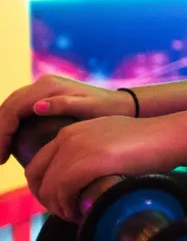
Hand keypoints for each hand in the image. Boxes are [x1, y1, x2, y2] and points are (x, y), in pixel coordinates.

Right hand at [0, 75, 135, 163]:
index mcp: (48, 87)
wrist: (121, 104)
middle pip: (7, 107)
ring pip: (10, 107)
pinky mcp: (45, 96)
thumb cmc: (106, 109)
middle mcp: (42, 84)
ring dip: (1, 129)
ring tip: (1, 153)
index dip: (2, 133)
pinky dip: (10, 124)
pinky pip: (19, 109)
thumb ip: (64, 105)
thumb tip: (37, 107)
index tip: (1, 156)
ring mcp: (43, 89)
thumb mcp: (88, 108)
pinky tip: (10, 142)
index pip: (13, 110)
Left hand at [25, 115, 184, 221]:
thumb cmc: (145, 143)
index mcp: (70, 131)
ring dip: (59, 207)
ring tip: (76, 215)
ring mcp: (77, 148)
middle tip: (67, 212)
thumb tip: (74, 179)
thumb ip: (86, 152)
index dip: (44, 189)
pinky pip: (64, 191)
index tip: (62, 202)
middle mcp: (68, 136)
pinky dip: (68, 207)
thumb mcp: (107, 140)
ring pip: (49, 187)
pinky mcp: (89, 162)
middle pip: (37, 177)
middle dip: (47, 200)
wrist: (169, 136)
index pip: (37, 165)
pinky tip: (82, 212)